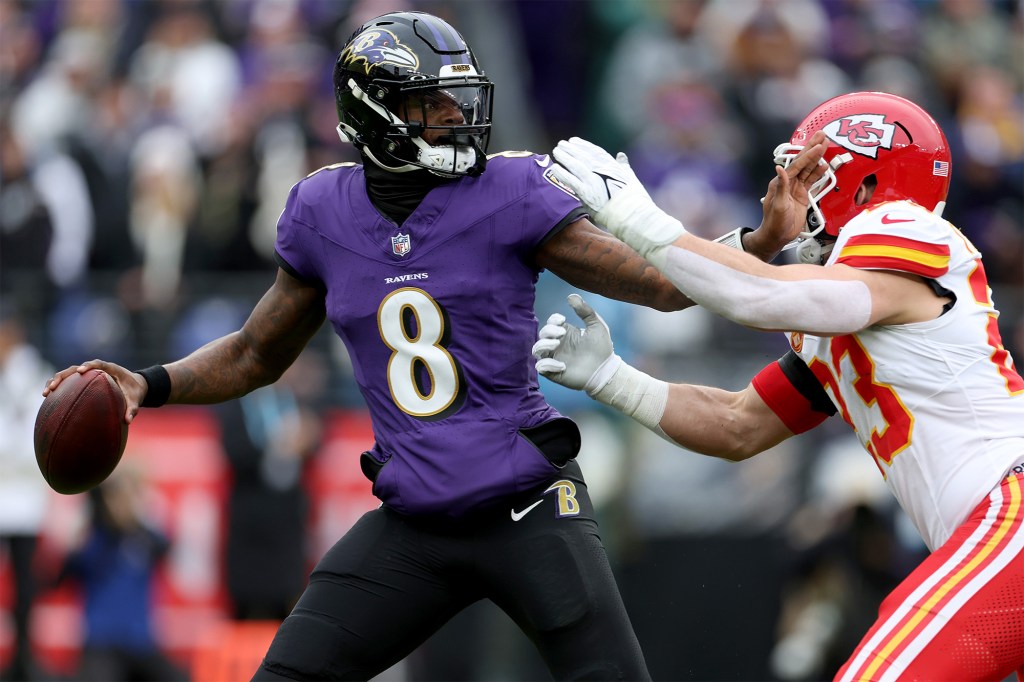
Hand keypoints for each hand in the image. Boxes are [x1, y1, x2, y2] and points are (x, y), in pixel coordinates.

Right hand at [44, 360, 147, 422]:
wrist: (135, 386)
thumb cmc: (135, 392)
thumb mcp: (136, 400)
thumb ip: (132, 409)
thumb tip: (127, 421)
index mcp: (110, 369)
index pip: (98, 364)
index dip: (88, 365)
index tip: (80, 371)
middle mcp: (96, 369)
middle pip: (75, 368)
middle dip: (63, 376)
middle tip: (54, 386)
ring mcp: (88, 374)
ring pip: (68, 374)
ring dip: (56, 381)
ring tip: (45, 393)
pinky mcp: (83, 380)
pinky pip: (69, 382)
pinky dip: (59, 388)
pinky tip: (48, 399)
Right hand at [532, 294, 618, 393]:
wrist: (607, 369)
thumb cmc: (602, 347)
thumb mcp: (596, 325)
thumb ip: (585, 311)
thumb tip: (570, 296)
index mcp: (566, 333)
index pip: (551, 323)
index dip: (553, 320)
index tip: (563, 320)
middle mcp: (558, 345)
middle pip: (542, 334)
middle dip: (549, 332)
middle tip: (562, 334)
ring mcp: (555, 358)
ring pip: (536, 350)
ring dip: (542, 345)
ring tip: (556, 344)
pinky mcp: (555, 372)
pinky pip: (541, 367)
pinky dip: (547, 365)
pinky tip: (562, 365)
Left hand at [550, 137, 684, 264]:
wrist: (632, 214)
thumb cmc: (634, 199)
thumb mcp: (630, 177)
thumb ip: (623, 166)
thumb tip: (621, 155)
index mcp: (612, 166)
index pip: (595, 152)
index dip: (583, 145)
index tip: (574, 140)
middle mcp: (602, 171)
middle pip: (583, 156)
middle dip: (571, 149)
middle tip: (561, 144)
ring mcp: (594, 181)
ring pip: (576, 165)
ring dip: (565, 157)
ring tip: (556, 151)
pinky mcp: (587, 194)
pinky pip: (571, 181)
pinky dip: (562, 174)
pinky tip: (555, 168)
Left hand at [752, 131, 828, 255]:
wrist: (777, 237)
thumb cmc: (774, 223)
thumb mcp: (778, 205)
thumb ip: (781, 187)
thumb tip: (779, 169)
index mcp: (780, 183)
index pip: (797, 165)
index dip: (809, 155)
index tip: (819, 145)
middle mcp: (788, 183)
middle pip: (803, 162)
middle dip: (813, 148)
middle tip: (822, 135)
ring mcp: (796, 189)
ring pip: (809, 169)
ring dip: (818, 158)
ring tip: (826, 145)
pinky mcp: (802, 195)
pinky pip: (812, 181)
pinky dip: (818, 173)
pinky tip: (825, 166)